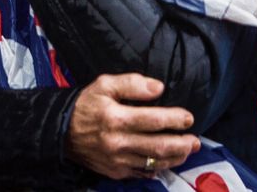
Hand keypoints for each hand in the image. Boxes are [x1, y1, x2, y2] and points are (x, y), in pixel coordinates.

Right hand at [65, 74, 198, 179]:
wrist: (61, 132)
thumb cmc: (85, 105)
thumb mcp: (103, 84)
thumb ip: (132, 83)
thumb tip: (159, 88)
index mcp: (116, 118)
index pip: (153, 120)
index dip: (175, 119)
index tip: (188, 117)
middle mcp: (118, 142)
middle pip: (158, 146)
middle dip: (182, 144)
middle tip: (195, 140)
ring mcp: (117, 160)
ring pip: (154, 162)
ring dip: (175, 157)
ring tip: (188, 150)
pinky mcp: (116, 171)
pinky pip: (142, 172)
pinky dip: (158, 168)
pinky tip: (166, 161)